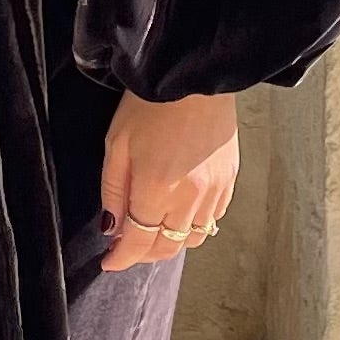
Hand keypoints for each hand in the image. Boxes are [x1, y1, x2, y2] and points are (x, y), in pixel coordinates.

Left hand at [99, 86, 236, 272]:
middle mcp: (188, 198)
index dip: (121, 259)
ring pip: (192, 238)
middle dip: (144, 254)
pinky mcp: (229, 181)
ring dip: (170, 241)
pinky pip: (212, 219)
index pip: (138, 243)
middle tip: (127, 246)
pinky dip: (194, 224)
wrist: (192, 77)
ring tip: (153, 229)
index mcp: (156, 190)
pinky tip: (180, 211)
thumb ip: (113, 193)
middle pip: (166, 247)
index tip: (110, 262)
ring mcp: (213, 191)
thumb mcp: (116, 146)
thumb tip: (112, 229)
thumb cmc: (149, 105)